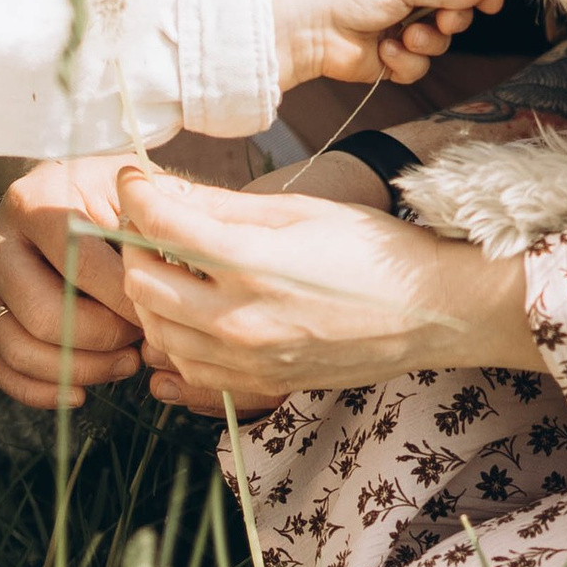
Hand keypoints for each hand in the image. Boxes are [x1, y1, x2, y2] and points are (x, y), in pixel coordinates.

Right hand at [0, 157, 147, 406]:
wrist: (73, 191)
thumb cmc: (114, 194)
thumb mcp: (134, 191)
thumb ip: (150, 224)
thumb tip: (167, 276)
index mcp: (33, 202)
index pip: (80, 265)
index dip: (125, 299)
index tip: (159, 311)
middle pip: (44, 314)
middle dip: (103, 339)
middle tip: (142, 341)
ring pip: (19, 348)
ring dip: (80, 370)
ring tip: (125, 364)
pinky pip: (1, 367)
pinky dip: (40, 391)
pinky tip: (81, 393)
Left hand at [72, 159, 538, 413]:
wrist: (433, 312)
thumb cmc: (373, 250)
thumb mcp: (299, 210)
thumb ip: (223, 206)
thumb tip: (162, 191)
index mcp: (250, 262)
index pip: (156, 225)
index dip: (134, 195)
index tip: (132, 181)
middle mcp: (239, 319)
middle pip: (141, 286)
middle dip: (134, 249)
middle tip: (153, 226)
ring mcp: (248, 361)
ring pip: (157, 334)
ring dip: (152, 298)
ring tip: (176, 268)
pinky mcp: (261, 385)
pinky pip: (189, 371)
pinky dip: (176, 341)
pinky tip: (195, 313)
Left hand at [273, 0, 503, 88]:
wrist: (308, 30)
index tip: (493, 3)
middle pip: (456, 9)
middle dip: (452, 18)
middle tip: (440, 20)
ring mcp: (402, 27)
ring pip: (441, 41)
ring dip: (425, 41)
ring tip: (401, 37)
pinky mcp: (394, 57)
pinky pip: (420, 65)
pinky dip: (404, 61)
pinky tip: (383, 52)